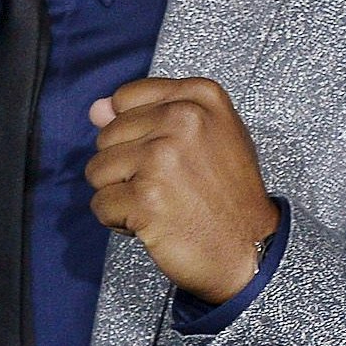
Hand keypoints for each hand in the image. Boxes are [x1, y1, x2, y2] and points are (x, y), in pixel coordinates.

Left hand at [84, 76, 280, 303]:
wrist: (250, 248)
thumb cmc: (225, 193)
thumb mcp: (203, 138)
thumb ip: (147, 115)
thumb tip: (95, 108)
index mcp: (200, 97)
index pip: (125, 99)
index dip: (134, 132)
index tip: (169, 154)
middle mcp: (183, 119)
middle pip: (107, 136)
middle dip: (125, 167)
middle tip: (169, 185)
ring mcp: (163, 157)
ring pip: (98, 170)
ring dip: (120, 194)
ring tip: (161, 203)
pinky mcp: (146, 196)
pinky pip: (100, 205)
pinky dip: (119, 221)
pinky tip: (154, 223)